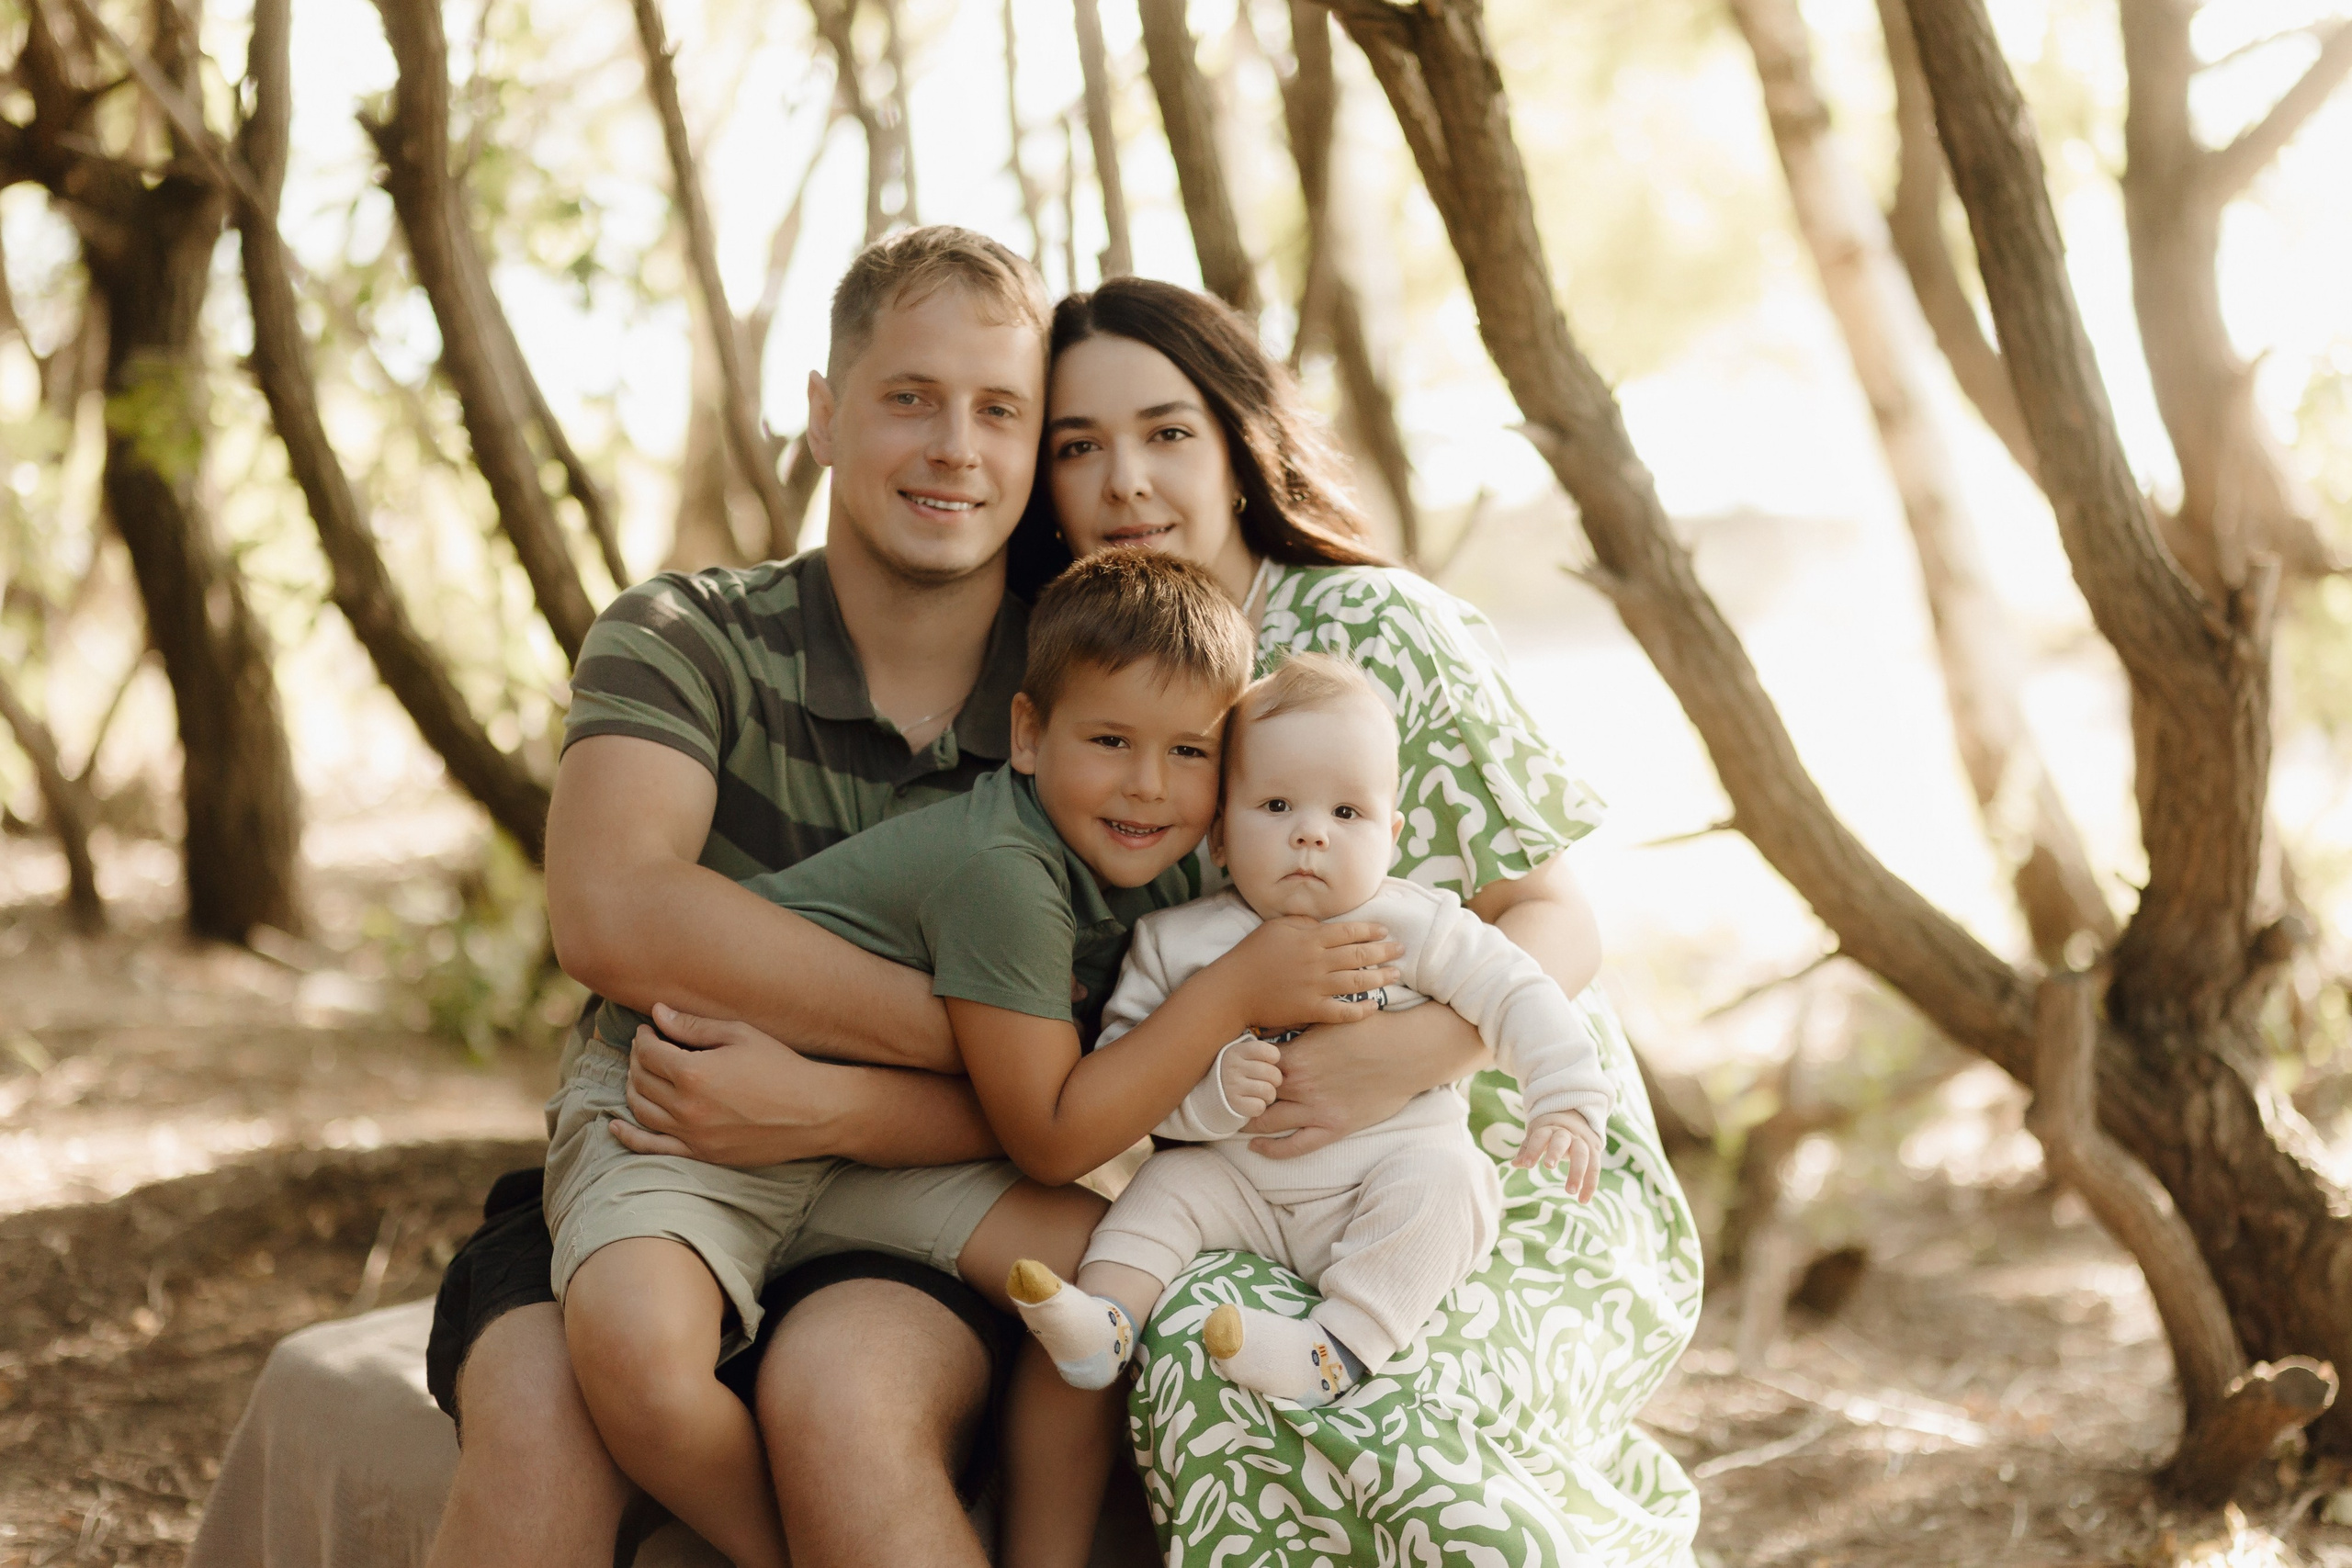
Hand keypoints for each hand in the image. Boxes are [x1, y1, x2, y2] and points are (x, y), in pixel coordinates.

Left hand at [608, 1002, 840, 1166]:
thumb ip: (693, 1026)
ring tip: (640, 1074)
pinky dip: (629, 1136)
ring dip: (632, 1088)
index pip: (648, 1051)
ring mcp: (692, 1134)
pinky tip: (615, 1125)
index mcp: (694, 1072)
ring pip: (641, 1110)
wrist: (814, 1112)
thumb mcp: (739, 1035)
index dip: (644, 1036)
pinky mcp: (701, 1154)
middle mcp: (686, 1106)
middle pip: (641, 1079)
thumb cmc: (781, 1066)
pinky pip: (652, 1148)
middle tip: (647, 1048)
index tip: (650, 1029)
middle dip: (638, 1059)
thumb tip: (657, 1013)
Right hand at [1210, 916, 1401, 1034]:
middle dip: (1384, 952)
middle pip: (1359, 955)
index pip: (1349, 932)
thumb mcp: (1277, 927)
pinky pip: (1342, 1012)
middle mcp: (1317, 961)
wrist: (1233, 989)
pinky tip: (1374, 1006)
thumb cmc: (1252, 954)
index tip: (1385, 930)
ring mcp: (1315, 987)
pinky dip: (1361, 1009)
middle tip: (1401, 950)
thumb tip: (1324, 924)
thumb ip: (1304, 924)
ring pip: (1356, 982)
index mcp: (1310, 939)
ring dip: (1380, 978)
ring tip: (1395, 975)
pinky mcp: (1310, 1010)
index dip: (1371, 930)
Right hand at [1218, 1035, 1283, 1119]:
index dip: (1275, 1059)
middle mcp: (1233, 1066)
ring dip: (1269, 1095)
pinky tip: (1252, 1101)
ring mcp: (1231, 1085)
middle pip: (1274, 1074)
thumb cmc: (1238, 1071)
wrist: (1213, 1091)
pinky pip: (1259, 1107)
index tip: (1269, 1062)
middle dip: (1275, 1081)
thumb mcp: (1244, 1054)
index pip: (1271, 1052)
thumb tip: (1286, 1052)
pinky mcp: (1232, 1103)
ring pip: (1269, 1092)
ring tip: (1260, 1092)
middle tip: (1267, 1081)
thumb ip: (1261, 1051)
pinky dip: (1260, 1107)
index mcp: (1238, 1050)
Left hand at [1241, 1003, 1488, 1158]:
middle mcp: (1298, 1084)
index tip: (1219, 1071)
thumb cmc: (1370, 1030)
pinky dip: (1271, 1150)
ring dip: (1245, 1123)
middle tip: (1216, 1099)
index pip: (1248, 1066)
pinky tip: (1255, 1147)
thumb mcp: (1328, 1019)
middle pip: (1252, 1096)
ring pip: (1266, 1123)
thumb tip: (1261, 1025)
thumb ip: (1294, 1025)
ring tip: (1230, 1122)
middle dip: (1232, 1097)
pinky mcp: (1333, 1127)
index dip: (1231, 1070)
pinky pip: (1294, 1147)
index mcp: (1294, 1055)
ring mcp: (1315, 1109)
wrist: (1409, 1052)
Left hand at [1515, 1110, 1601, 1200]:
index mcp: (1549, 1128)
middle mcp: (1567, 1133)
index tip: (1527, 1165)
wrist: (1577, 1116)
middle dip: (1555, 1152)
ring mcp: (1582, 1141)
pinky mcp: (1594, 1151)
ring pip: (1582, 1154)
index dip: (1534, 1149)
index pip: (1541, 1136)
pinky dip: (1590, 1184)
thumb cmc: (1550, 1130)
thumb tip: (1515, 1164)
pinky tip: (1583, 1200)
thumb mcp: (1537, 1134)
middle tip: (1548, 1166)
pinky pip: (1594, 1167)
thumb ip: (1527, 1149)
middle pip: (1562, 1140)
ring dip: (1577, 1172)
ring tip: (1570, 1191)